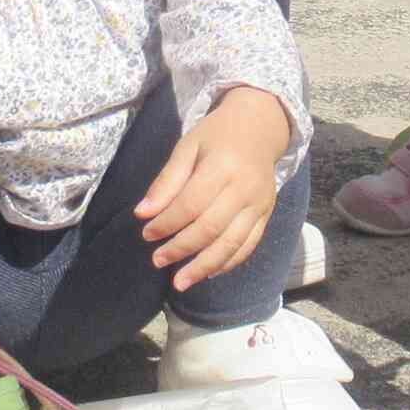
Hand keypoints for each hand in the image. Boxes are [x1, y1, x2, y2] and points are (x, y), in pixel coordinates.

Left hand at [137, 86, 291, 293]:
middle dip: (181, 248)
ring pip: (231, 244)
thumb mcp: (188, 147)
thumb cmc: (218, 135)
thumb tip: (143, 213)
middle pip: (210, 228)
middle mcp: (244, 188)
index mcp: (222, 166)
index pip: (190, 204)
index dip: (166, 223)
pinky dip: (228, 263)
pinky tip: (208, 273)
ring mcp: (259, 204)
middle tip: (157, 260)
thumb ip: (167, 180)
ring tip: (180, 282)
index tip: (147, 234)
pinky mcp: (266, 214)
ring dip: (204, 267)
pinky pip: (248, 245)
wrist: (261, 127)